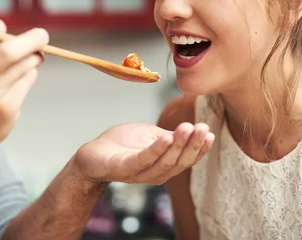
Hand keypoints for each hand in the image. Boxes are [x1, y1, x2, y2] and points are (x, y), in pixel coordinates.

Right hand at [0, 5, 48, 155]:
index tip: (1, 26)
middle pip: (5, 54)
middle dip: (29, 40)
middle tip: (42, 35)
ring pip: (22, 67)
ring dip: (33, 57)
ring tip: (33, 55)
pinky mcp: (5, 111)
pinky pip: (26, 81)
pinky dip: (30, 73)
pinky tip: (24, 74)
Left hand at [73, 122, 213, 184]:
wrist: (92, 154)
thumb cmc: (122, 145)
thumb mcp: (151, 136)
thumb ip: (170, 136)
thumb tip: (193, 130)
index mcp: (164, 165)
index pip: (187, 159)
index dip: (200, 148)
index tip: (209, 132)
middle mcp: (155, 173)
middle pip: (179, 162)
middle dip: (193, 145)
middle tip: (202, 128)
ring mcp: (139, 173)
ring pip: (164, 162)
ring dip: (178, 145)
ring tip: (187, 128)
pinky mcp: (123, 168)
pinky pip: (142, 160)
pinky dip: (156, 150)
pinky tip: (166, 138)